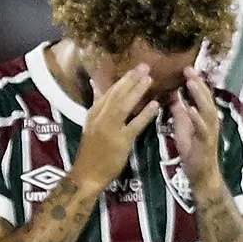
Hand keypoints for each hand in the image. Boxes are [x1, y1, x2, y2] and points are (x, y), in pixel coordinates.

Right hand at [63, 64, 157, 199]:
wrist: (86, 175)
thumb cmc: (91, 152)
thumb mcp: (90, 125)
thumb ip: (97, 105)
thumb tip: (96, 85)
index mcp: (93, 114)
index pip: (107, 92)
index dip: (122, 80)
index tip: (133, 68)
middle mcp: (99, 118)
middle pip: (115, 95)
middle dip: (130, 79)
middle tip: (144, 66)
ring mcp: (109, 130)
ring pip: (123, 106)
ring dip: (136, 91)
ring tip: (149, 79)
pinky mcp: (119, 142)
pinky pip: (134, 125)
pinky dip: (144, 114)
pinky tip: (155, 105)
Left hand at [165, 71, 229, 191]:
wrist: (201, 173)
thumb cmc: (192, 149)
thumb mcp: (183, 126)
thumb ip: (181, 110)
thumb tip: (174, 94)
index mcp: (204, 115)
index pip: (200, 94)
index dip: (195, 81)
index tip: (186, 68)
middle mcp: (210, 120)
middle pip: (205, 97)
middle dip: (198, 82)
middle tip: (188, 69)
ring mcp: (210, 130)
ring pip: (207, 109)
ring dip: (199, 95)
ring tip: (191, 82)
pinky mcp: (206, 142)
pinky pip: (202, 128)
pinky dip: (197, 118)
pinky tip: (191, 109)